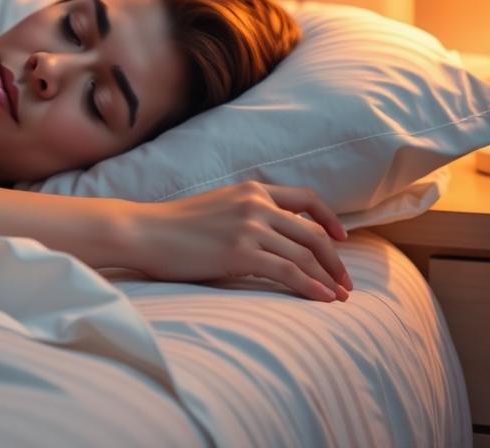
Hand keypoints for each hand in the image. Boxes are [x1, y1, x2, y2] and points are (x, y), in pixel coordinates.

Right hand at [123, 181, 352, 300]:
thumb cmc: (173, 227)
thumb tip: (269, 236)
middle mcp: (256, 204)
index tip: (341, 239)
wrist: (142, 231)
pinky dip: (311, 287)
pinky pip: (289, 272)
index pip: (306, 199)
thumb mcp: (217, 207)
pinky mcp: (240, 252)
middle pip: (312, 233)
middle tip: (347, 282)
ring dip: (328, 278)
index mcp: (251, 190)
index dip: (329, 220)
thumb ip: (245, 213)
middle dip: (336, 260)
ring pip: (305, 255)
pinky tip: (322, 299)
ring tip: (340, 297)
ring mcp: (249, 227)